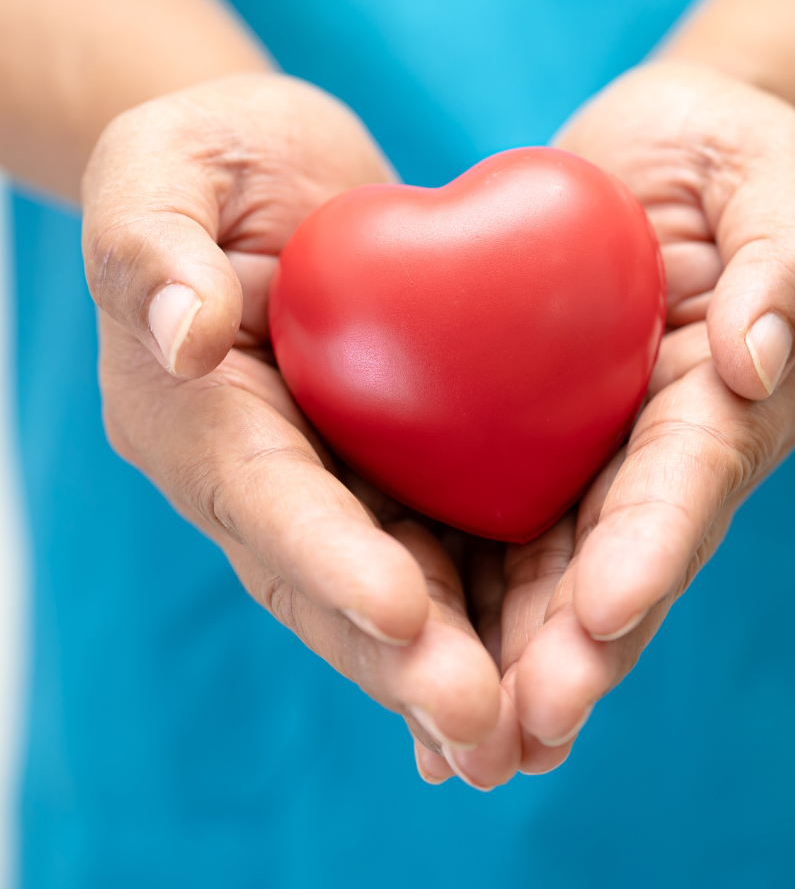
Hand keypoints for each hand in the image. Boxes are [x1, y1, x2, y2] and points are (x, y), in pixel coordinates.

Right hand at [82, 74, 524, 782]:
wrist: (280, 175)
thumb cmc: (212, 157)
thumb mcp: (166, 165)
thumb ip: (153, 244)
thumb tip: (184, 336)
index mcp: (193, 414)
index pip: (264, 498)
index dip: (330, 559)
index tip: (406, 612)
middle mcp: (257, 472)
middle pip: (329, 581)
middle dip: (402, 660)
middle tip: (483, 724)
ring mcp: (327, 481)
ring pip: (391, 590)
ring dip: (452, 666)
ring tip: (526, 731)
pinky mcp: (392, 470)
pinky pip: (443, 547)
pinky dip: (487, 611)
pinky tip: (548, 659)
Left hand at [413, 61, 794, 779]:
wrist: (666, 150)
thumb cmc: (731, 151)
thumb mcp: (775, 176)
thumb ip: (789, 260)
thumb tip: (758, 360)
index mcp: (743, 397)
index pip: (696, 480)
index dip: (655, 550)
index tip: (606, 618)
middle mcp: (679, 446)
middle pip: (628, 555)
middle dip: (582, 646)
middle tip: (525, 732)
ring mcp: (611, 451)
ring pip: (563, 564)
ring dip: (520, 653)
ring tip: (466, 743)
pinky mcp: (548, 437)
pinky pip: (507, 518)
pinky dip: (471, 592)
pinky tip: (419, 657)